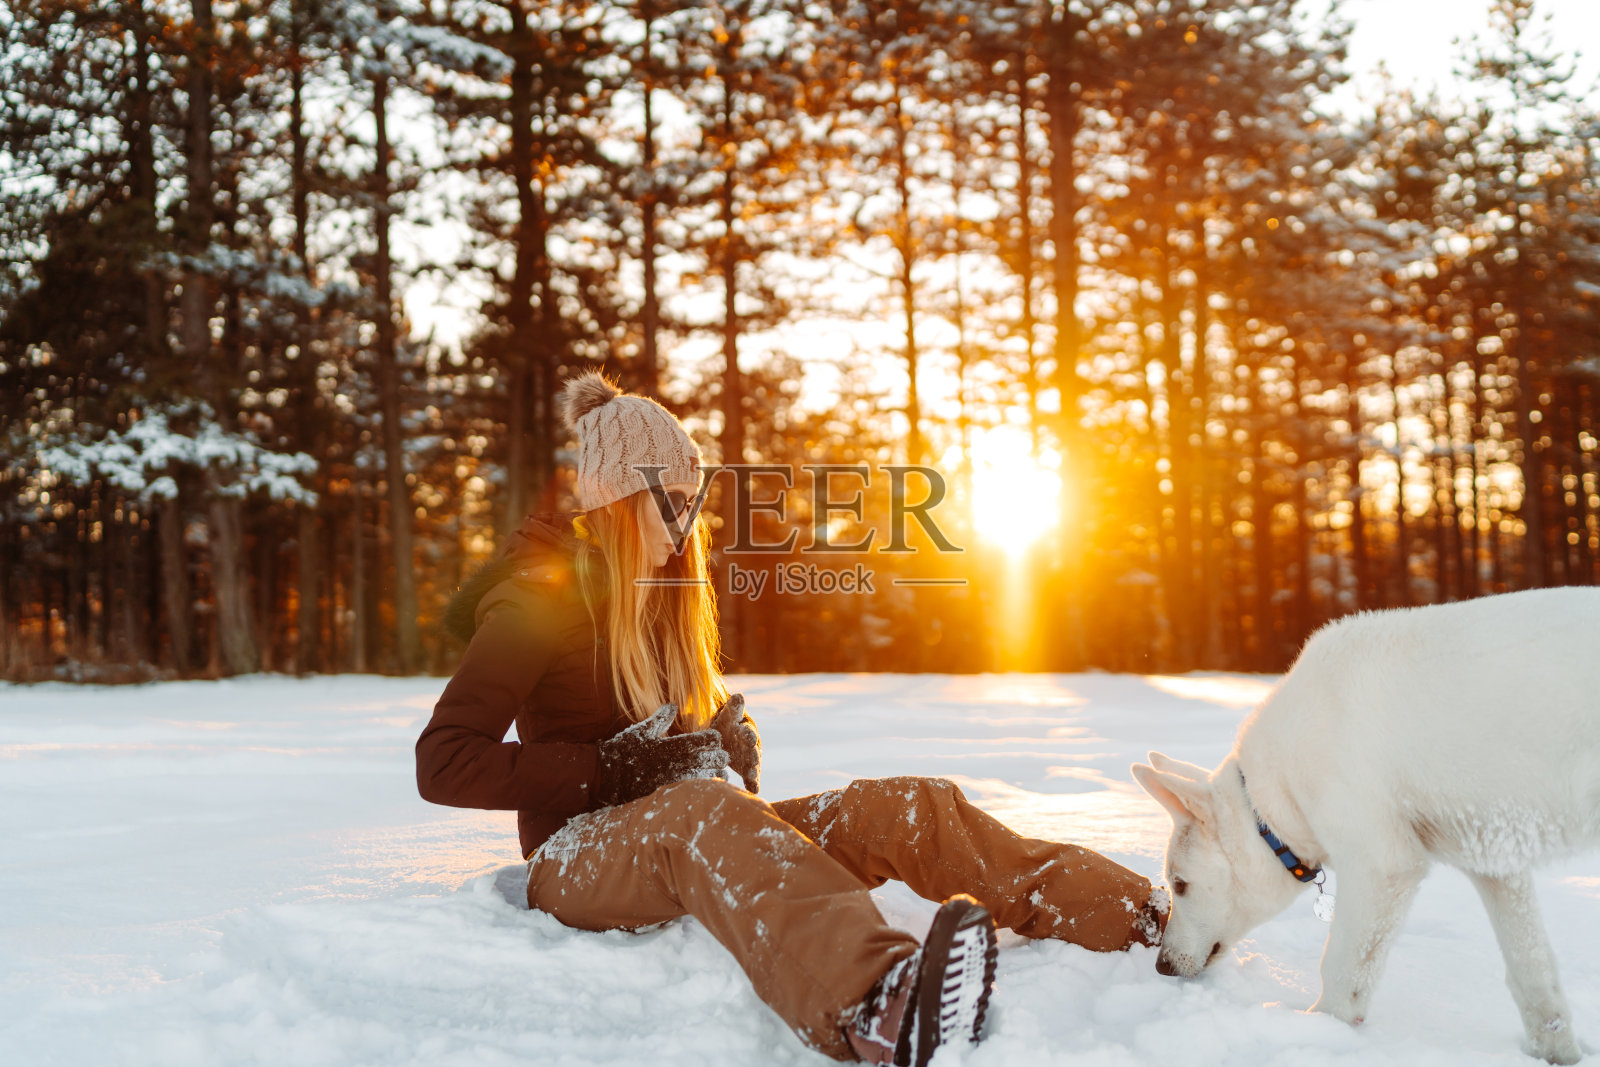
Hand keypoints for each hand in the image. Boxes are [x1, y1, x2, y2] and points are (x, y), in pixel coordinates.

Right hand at [592, 703, 728, 806]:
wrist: (608, 776)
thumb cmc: (626, 749)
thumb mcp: (643, 730)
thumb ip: (661, 718)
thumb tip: (673, 705)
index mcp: (675, 745)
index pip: (707, 739)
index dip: (713, 738)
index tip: (713, 738)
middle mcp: (679, 762)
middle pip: (714, 759)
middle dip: (720, 756)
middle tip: (721, 756)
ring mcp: (676, 779)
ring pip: (709, 777)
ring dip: (715, 773)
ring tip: (718, 772)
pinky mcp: (671, 793)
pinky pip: (695, 791)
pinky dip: (703, 787)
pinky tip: (705, 785)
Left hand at [710, 693, 760, 793]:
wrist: (727, 736)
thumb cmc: (726, 723)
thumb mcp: (728, 714)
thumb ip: (733, 707)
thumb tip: (739, 695)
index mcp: (745, 728)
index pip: (747, 730)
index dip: (747, 733)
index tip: (747, 734)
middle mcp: (751, 743)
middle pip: (753, 748)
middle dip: (753, 753)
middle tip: (752, 757)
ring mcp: (750, 757)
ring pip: (754, 763)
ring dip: (754, 770)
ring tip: (752, 777)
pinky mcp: (748, 769)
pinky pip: (752, 777)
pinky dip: (754, 784)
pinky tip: (754, 790)